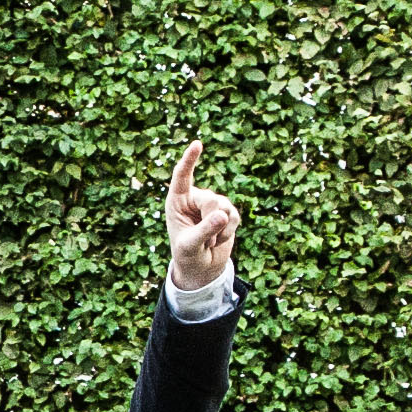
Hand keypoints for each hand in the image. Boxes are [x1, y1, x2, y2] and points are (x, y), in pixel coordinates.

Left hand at [165, 140, 239, 290]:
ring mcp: (212, 204)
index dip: (189, 160)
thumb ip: (204, 230)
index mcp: (176, 201)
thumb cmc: (187, 255)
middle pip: (211, 200)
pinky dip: (228, 232)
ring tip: (208, 242)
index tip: (197, 144)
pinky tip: (218, 240)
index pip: (182, 177)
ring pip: (225, 208)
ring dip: (219, 231)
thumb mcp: (190, 245)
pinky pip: (234, 217)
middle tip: (204, 240)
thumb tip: (224, 214)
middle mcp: (194, 199)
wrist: (200, 267)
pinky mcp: (227, 212)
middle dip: (211, 222)